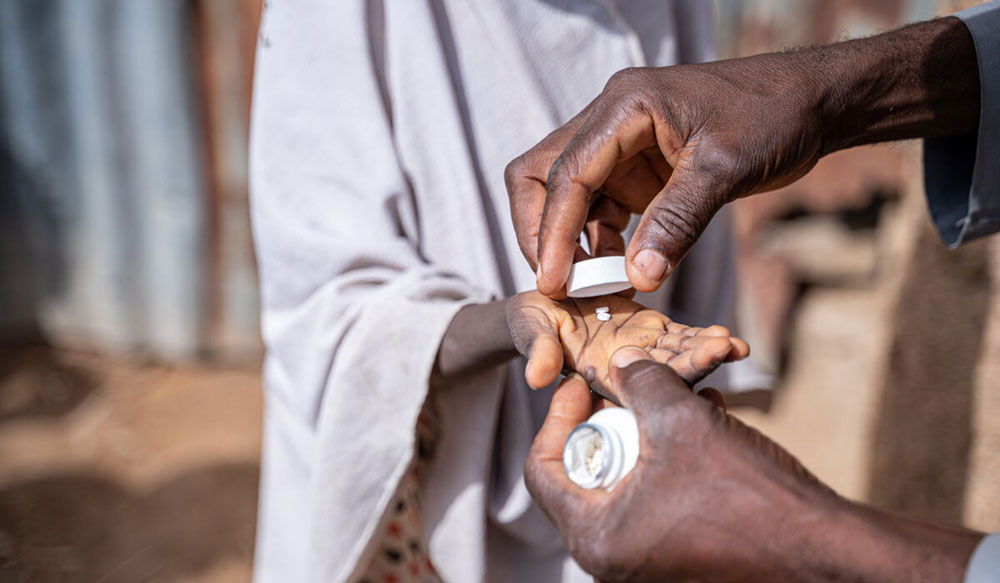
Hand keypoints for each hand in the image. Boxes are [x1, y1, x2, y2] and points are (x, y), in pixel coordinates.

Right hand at [506, 56, 823, 297]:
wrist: (810, 100)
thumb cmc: (773, 115)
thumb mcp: (726, 168)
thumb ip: (678, 221)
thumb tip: (639, 278)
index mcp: (624, 106)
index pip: (568, 173)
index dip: (553, 231)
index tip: (553, 282)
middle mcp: (611, 121)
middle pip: (542, 175)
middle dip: (540, 230)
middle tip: (555, 282)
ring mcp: (621, 145)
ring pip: (566, 195)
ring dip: (569, 241)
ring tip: (586, 289)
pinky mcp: (637, 169)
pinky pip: (601, 208)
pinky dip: (599, 242)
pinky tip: (614, 275)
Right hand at [506, 292, 747, 396]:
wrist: (541, 305)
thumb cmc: (531, 322)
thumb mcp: (530, 331)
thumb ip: (538, 351)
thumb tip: (538, 378)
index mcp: (600, 377)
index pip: (636, 387)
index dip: (663, 381)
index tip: (691, 373)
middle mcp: (627, 370)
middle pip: (667, 373)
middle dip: (697, 364)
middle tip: (726, 350)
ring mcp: (642, 350)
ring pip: (680, 355)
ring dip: (707, 352)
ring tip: (737, 346)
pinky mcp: (651, 330)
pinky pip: (679, 336)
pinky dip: (700, 337)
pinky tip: (726, 337)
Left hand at [525, 348, 981, 581]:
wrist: (824, 550)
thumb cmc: (748, 496)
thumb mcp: (682, 422)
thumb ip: (639, 383)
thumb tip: (618, 360)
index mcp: (597, 537)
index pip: (542, 470)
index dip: (557, 417)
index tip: (582, 383)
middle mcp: (615, 557)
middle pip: (584, 472)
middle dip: (611, 419)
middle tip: (631, 387)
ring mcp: (650, 559)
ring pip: (628, 478)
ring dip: (649, 431)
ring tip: (679, 395)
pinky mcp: (683, 553)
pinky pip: (660, 494)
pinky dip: (674, 455)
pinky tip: (707, 418)